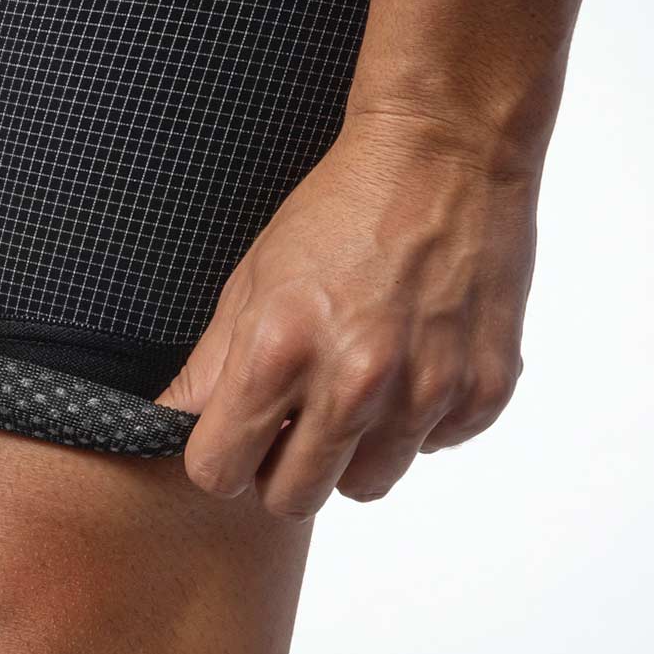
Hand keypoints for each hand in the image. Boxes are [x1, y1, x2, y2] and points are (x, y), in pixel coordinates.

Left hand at [157, 111, 535, 519]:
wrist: (445, 154)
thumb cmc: (340, 209)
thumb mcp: (252, 279)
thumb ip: (210, 367)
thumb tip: (168, 423)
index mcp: (280, 351)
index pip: (220, 473)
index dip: (222, 459)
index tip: (236, 437)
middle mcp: (355, 382)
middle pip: (292, 499)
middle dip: (283, 469)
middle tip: (296, 420)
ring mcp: (427, 391)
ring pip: (367, 485)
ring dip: (355, 451)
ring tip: (360, 384)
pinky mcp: (485, 390)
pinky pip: (434, 447)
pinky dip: (419, 420)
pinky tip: (414, 360)